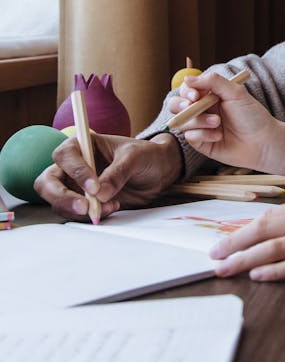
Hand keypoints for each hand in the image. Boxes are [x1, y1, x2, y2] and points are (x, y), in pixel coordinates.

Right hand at [34, 133, 182, 220]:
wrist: (160, 172)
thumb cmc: (146, 156)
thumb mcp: (136, 158)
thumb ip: (118, 173)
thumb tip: (99, 194)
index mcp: (83, 145)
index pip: (64, 156)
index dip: (75, 172)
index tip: (94, 187)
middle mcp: (74, 166)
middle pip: (47, 182)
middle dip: (61, 197)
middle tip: (85, 207)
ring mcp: (77, 186)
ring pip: (58, 202)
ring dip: (79, 210)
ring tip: (109, 206)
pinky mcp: (85, 203)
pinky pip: (75, 214)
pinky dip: (88, 216)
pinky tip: (111, 208)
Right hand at [174, 72, 277, 167]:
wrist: (262, 142)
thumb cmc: (252, 115)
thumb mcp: (235, 92)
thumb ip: (212, 81)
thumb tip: (187, 78)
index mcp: (210, 95)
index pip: (188, 89)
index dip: (187, 91)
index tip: (195, 95)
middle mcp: (203, 110)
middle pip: (176, 105)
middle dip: (181, 105)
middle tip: (192, 106)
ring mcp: (201, 127)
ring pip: (182, 121)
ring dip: (198, 120)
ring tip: (218, 123)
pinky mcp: (201, 143)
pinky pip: (190, 137)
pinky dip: (203, 135)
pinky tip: (218, 136)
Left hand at [210, 196, 284, 283]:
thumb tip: (278, 240)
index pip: (270, 216)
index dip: (243, 229)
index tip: (222, 240)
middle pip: (266, 228)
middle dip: (235, 242)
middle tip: (212, 256)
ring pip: (277, 246)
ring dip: (246, 258)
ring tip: (225, 268)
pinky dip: (278, 270)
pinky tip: (259, 276)